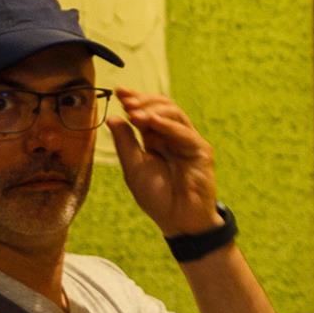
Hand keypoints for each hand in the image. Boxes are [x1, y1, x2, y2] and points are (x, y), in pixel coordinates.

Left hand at [106, 90, 221, 237]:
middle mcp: (174, 137)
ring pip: (175, 114)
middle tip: (126, 100)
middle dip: (143, 101)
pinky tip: (150, 121)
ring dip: (153, 109)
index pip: (148, 112)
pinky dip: (166, 125)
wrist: (179, 220)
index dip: (135, 100)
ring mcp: (189, 142)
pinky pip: (184, 132)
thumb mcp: (133, 168)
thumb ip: (125, 143)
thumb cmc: (158, 197)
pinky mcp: (201, 151)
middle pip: (163, 107)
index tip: (118, 92)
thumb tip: (112, 117)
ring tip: (134, 112)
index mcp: (158, 139)